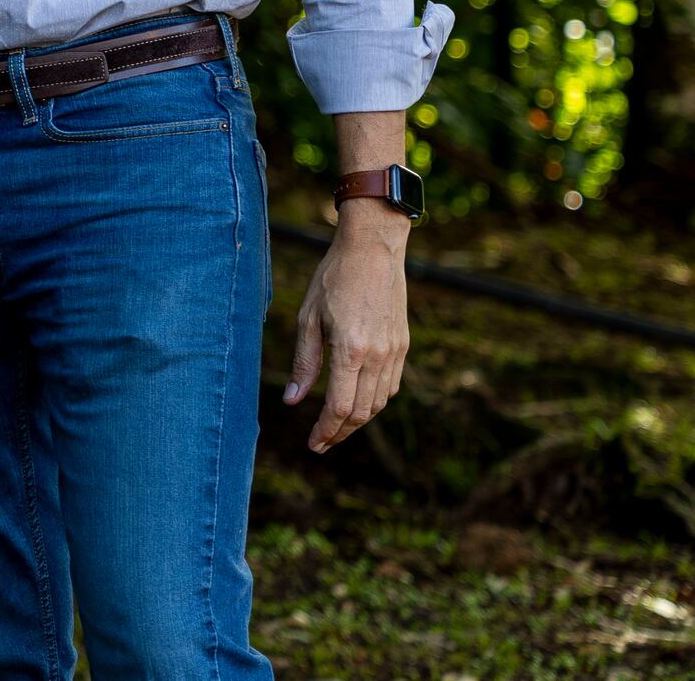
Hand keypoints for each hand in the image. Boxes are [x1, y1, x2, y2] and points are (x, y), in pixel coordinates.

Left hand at [285, 200, 410, 451]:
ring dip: (357, 420)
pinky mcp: (402, 345)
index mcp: (350, 351)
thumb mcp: (308, 318)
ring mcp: (394, 352)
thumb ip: (304, 363)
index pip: (339, 408)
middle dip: (340, 433)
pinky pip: (390, 386)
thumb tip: (292, 401)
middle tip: (320, 443)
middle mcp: (377, 357)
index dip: (325, 431)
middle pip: (361, 413)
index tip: (312, 445)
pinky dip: (373, 401)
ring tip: (335, 427)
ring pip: (379, 403)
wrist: (373, 249)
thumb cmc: (333, 278)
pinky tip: (356, 401)